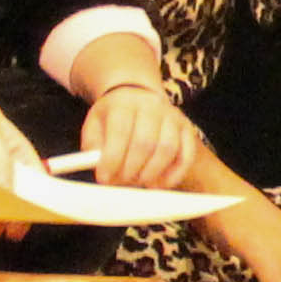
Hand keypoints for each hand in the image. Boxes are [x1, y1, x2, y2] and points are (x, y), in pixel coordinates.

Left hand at [83, 85, 205, 189]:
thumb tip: (102, 171)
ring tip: (137, 181)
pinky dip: (174, 175)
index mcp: (124, 104)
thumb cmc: (112, 118)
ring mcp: (173, 117)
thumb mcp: (94, 126)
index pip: (120, 132)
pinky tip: (157, 184)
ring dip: (151, 173)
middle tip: (120, 182)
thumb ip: (94, 148)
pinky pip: (186, 156)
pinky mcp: (187, 129)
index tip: (103, 178)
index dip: (112, 159)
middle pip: (146, 143)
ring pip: (168, 149)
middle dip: (131, 170)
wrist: (137, 97)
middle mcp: (152, 107)